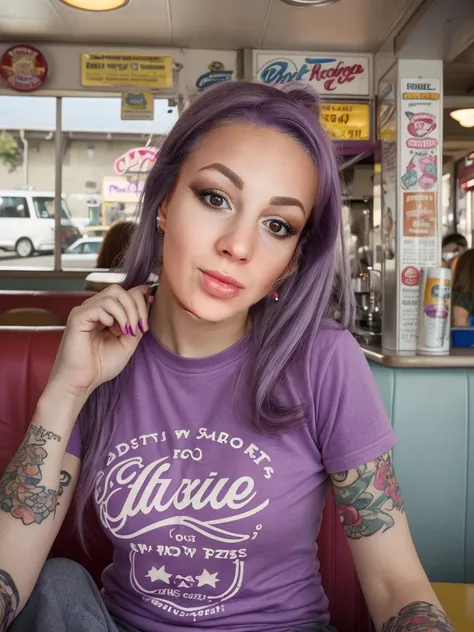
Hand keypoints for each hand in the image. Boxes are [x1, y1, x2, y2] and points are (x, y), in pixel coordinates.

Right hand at [48, 284, 150, 398]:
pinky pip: (99, 306)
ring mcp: (85, 311)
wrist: (82, 382)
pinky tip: (111, 330)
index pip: (124, 293)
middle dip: (135, 305)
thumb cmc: (100, 366)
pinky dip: (112, 316)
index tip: (145, 323)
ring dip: (126, 312)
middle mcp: (94, 309)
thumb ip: (136, 323)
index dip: (140, 301)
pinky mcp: (77, 317)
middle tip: (140, 327)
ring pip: (112, 295)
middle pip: (119, 290)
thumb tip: (146, 300)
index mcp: (105, 314)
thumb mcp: (127, 343)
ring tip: (126, 331)